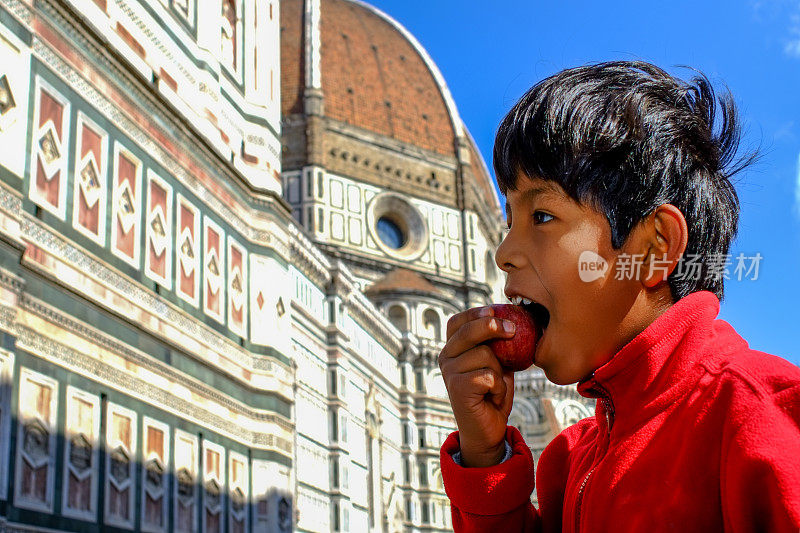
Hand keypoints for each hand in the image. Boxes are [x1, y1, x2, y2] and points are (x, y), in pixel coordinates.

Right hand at [438, 306, 515, 466]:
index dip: (476, 313)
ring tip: (496, 385)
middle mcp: (445, 358)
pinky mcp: (458, 389)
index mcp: (452, 349)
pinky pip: (488, 375)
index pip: (457, 321)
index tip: (496, 311)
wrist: (488, 430)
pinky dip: (499, 386)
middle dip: (492, 326)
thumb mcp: (497, 363)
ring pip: (484, 355)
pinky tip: (494, 396)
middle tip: (513, 330)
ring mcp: (449, 374)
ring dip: (500, 370)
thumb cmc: (493, 393)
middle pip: (468, 331)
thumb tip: (513, 320)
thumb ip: (497, 344)